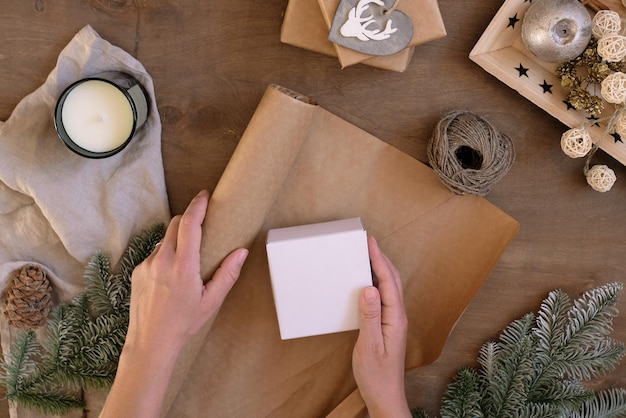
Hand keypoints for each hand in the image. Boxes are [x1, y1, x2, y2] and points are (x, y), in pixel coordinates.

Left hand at [101, 189, 247, 417]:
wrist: (151, 341)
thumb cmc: (184, 323)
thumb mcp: (212, 301)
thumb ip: (227, 273)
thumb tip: (242, 252)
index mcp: (183, 266)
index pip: (189, 224)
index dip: (197, 206)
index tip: (204, 195)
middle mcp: (162, 260)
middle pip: (175, 225)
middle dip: (189, 219)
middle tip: (202, 222)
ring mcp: (146, 265)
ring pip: (164, 239)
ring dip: (177, 238)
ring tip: (189, 256)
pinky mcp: (137, 271)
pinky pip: (154, 253)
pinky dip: (166, 255)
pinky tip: (172, 274)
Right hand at [352, 236, 410, 417]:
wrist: (384, 396)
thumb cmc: (376, 375)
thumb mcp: (369, 345)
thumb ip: (370, 316)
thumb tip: (369, 288)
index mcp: (395, 318)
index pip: (388, 281)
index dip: (379, 259)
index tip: (370, 242)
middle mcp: (398, 316)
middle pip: (393, 279)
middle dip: (381, 258)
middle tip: (368, 242)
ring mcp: (394, 320)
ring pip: (390, 287)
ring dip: (380, 269)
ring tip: (367, 255)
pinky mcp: (388, 325)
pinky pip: (385, 297)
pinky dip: (377, 282)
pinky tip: (367, 283)